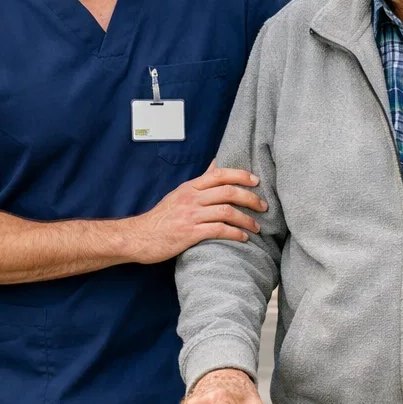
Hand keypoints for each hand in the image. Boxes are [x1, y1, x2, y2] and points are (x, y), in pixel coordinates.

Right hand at [128, 161, 267, 263]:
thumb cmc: (161, 218)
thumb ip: (200, 183)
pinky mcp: (189, 233)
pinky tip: (243, 238)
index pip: (219, 174)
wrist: (139, 237)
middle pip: (228, 191)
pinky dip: (234, 233)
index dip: (240, 175)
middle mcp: (192, 198)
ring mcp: (191, 216)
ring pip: (226, 211)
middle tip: (263, 206)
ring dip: (246, 219)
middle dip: (250, 198)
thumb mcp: (179, 194)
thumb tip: (216, 165)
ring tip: (256, 226)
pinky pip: (218, 230)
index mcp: (190, 187)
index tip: (256, 180)